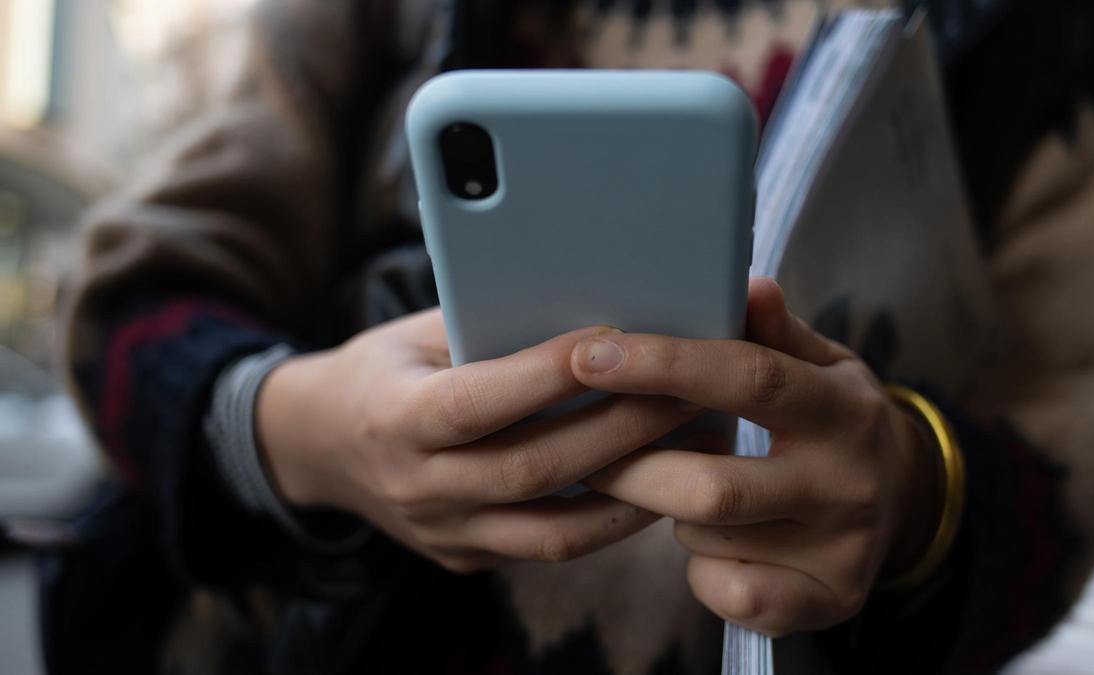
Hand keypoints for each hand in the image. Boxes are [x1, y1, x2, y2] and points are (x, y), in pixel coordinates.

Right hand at [256, 308, 700, 572]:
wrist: (319, 447)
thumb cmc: (382, 371)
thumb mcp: (414, 335)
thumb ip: (484, 328)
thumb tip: (582, 305)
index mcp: (391, 419)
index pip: (475, 402)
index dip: (545, 375)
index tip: (614, 338)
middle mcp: (416, 488)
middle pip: (532, 469)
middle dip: (619, 428)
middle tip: (687, 390)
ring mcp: (444, 534)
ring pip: (555, 529)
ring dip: (634, 488)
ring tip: (693, 445)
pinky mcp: (469, 559)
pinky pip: (550, 546)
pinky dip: (609, 517)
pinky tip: (656, 479)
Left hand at [569, 278, 939, 635]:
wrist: (907, 497)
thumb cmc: (832, 417)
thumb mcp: (820, 363)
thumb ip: (776, 331)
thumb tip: (746, 283)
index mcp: (842, 407)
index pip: (748, 379)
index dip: (664, 365)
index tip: (590, 356)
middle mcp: (849, 482)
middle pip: (712, 485)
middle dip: (633, 469)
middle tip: (588, 452)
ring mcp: (842, 549)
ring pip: (709, 537)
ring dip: (669, 512)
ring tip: (672, 487)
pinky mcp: (831, 601)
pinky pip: (729, 593)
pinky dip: (703, 567)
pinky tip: (713, 541)